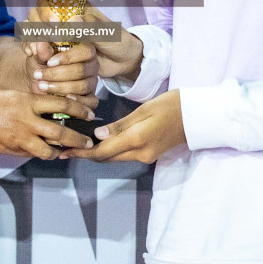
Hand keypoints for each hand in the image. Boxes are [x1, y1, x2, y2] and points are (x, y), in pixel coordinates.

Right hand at [0, 88, 95, 159]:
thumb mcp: (6, 96)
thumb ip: (24, 106)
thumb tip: (40, 116)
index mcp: (25, 99)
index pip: (61, 104)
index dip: (79, 110)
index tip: (89, 114)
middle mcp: (25, 117)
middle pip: (61, 131)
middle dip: (78, 139)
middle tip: (88, 142)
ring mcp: (16, 135)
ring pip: (48, 149)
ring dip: (58, 153)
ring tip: (65, 153)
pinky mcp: (7, 149)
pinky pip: (29, 155)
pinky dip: (37, 155)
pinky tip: (40, 154)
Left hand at [21, 40, 100, 100]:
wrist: (38, 85)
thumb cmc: (41, 67)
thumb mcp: (37, 57)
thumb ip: (40, 51)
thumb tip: (40, 44)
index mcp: (83, 50)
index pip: (85, 51)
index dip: (68, 57)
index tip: (49, 62)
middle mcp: (91, 65)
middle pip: (82, 70)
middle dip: (58, 74)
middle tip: (40, 76)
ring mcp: (92, 81)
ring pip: (83, 85)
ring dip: (61, 88)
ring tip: (43, 86)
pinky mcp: (90, 97)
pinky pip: (90, 101)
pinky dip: (78, 101)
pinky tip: (65, 98)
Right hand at [25, 2, 141, 81]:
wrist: (122, 62)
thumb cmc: (118, 42)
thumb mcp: (109, 33)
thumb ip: (92, 27)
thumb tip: (73, 21)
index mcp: (76, 8)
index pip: (51, 0)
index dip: (47, 10)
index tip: (55, 24)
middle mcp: (63, 18)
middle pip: (36, 14)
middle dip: (37, 26)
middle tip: (47, 41)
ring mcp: (58, 34)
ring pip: (34, 29)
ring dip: (32, 38)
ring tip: (36, 52)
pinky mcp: (56, 50)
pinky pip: (38, 46)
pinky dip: (32, 48)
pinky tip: (32, 55)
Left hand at [65, 90, 184, 162]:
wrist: (198, 116)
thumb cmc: (172, 105)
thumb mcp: (144, 110)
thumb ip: (120, 125)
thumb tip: (98, 135)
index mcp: (137, 140)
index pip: (102, 152)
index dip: (82, 152)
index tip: (65, 151)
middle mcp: (140, 154)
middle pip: (106, 158)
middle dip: (86, 154)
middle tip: (66, 147)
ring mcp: (146, 156)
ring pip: (115, 158)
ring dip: (97, 153)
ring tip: (79, 144)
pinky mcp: (150, 154)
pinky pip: (124, 155)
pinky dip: (110, 150)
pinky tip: (101, 142)